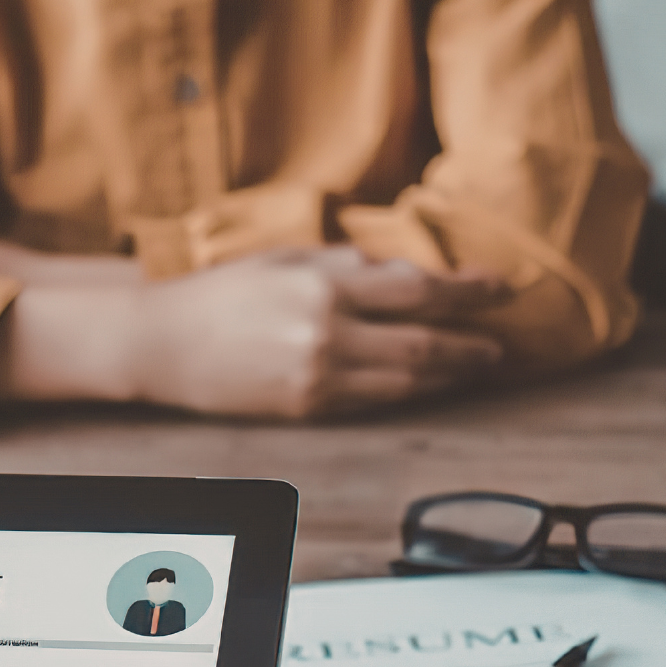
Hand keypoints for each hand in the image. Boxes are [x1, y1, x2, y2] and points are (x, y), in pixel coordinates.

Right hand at [0, 246, 506, 418]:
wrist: (161, 344)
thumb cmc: (220, 293)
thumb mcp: (284, 257)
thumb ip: (347, 264)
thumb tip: (405, 271)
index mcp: (323, 285)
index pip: (418, 288)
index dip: (468, 290)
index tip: (503, 286)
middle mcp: (327, 333)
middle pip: (423, 343)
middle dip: (470, 343)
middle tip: (503, 343)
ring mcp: (318, 377)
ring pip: (405, 381)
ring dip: (449, 375)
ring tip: (477, 367)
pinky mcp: (306, 408)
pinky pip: (374, 403)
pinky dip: (409, 394)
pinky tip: (428, 386)